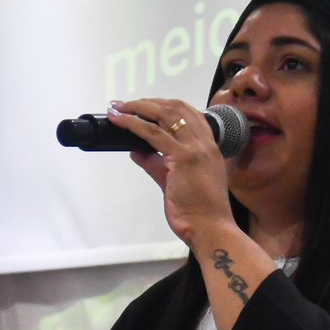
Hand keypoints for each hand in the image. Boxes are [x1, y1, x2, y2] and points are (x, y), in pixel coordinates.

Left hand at [108, 98, 235, 246]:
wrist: (210, 228)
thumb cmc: (199, 211)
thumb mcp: (174, 181)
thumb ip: (155, 164)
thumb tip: (137, 152)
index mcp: (208, 147)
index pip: (189, 113)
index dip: (165, 104)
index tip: (145, 105)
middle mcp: (204, 143)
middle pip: (176, 107)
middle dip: (148, 102)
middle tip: (127, 104)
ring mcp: (195, 148)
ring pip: (164, 115)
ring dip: (138, 107)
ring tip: (120, 108)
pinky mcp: (183, 158)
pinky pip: (152, 133)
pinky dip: (133, 124)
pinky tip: (120, 121)